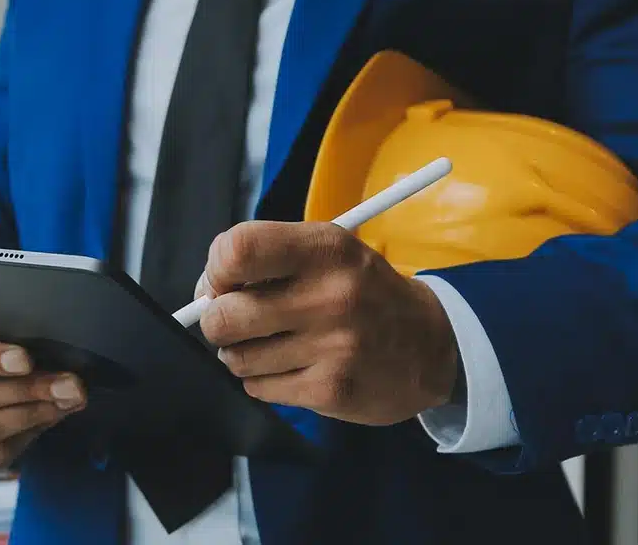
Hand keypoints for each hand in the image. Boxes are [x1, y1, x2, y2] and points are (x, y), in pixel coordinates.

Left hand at [196, 221, 460, 425]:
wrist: (431, 346)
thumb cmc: (364, 293)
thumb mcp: (330, 255)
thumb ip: (269, 260)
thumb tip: (205, 293)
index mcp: (327, 248)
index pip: (236, 250)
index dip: (216, 271)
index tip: (225, 284)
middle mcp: (331, 294)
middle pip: (224, 315)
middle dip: (221, 322)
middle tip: (242, 322)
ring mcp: (333, 346)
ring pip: (237, 358)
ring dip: (244, 355)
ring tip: (277, 346)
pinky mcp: (331, 389)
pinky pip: (259, 388)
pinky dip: (266, 381)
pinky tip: (297, 368)